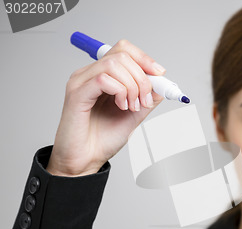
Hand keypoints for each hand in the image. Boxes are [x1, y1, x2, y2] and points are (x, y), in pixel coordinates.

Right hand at [47, 39, 165, 176]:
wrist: (85, 161)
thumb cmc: (103, 140)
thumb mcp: (134, 115)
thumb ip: (147, 98)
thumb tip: (162, 83)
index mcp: (102, 76)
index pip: (124, 50)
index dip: (145, 59)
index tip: (160, 75)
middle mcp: (89, 74)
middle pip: (122, 54)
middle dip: (142, 77)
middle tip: (144, 101)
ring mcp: (81, 82)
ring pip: (114, 64)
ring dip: (133, 86)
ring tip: (132, 107)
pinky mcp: (76, 93)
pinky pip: (103, 79)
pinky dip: (120, 92)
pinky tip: (121, 107)